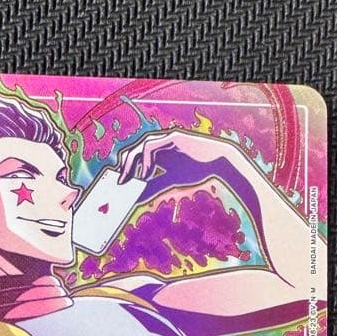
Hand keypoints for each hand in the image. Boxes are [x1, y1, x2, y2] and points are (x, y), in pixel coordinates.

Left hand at [118, 129, 246, 183]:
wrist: (218, 162)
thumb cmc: (196, 170)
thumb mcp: (169, 182)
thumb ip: (152, 187)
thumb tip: (136, 198)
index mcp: (157, 152)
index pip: (135, 157)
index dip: (125, 169)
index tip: (119, 185)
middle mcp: (159, 142)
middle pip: (134, 150)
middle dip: (125, 167)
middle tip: (120, 184)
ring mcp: (165, 138)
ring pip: (140, 146)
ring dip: (132, 164)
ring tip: (130, 181)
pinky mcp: (172, 137)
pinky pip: (151, 146)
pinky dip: (145, 161)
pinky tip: (146, 175)